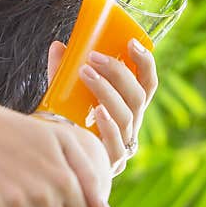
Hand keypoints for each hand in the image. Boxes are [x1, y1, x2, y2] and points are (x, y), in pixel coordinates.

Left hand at [48, 38, 157, 175]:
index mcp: (129, 106)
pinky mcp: (112, 163)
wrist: (59, 159)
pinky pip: (116, 144)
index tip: (132, 42)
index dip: (145, 62)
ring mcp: (124, 145)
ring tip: (86, 74)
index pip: (147, 83)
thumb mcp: (67, 94)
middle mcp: (132, 124)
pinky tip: (98, 110)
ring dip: (107, 92)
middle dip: (118, 73)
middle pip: (137, 97)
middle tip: (93, 57)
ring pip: (126, 117)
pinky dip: (108, 126)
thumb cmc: (69, 122)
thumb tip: (58, 46)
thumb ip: (64, 72)